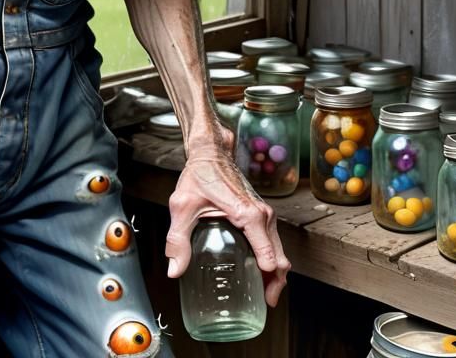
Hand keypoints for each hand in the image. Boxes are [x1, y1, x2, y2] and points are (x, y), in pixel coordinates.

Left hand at [165, 152, 290, 305]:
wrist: (211, 152)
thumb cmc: (199, 174)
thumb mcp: (182, 206)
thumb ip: (177, 239)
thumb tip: (174, 269)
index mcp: (249, 215)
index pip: (269, 256)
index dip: (268, 279)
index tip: (262, 297)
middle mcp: (263, 215)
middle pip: (280, 258)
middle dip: (276, 283)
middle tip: (264, 303)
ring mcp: (265, 214)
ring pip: (279, 250)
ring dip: (276, 273)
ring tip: (263, 294)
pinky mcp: (262, 213)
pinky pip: (273, 241)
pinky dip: (272, 259)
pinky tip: (259, 271)